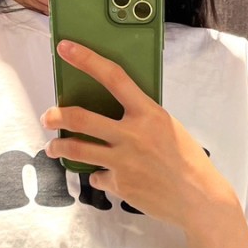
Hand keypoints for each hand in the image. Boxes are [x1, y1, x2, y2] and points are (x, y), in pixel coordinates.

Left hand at [41, 39, 235, 228]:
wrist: (199, 199)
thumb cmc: (188, 161)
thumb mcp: (169, 128)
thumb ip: (142, 118)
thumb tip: (117, 113)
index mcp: (149, 114)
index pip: (113, 78)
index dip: (86, 59)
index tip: (65, 48)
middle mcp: (132, 135)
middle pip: (81, 118)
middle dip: (56, 116)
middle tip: (48, 117)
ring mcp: (123, 162)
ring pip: (77, 149)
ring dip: (59, 147)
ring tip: (53, 147)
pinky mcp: (120, 185)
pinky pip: (98, 177)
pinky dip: (99, 175)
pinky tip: (105, 176)